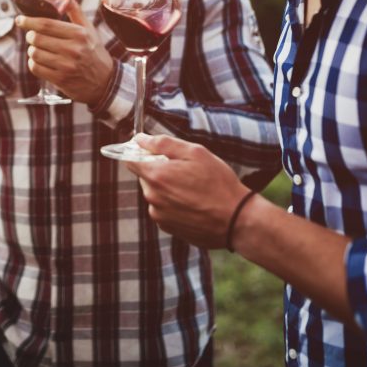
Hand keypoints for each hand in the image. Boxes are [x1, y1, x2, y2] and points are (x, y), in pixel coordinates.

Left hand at [16, 0, 114, 104]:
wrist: (105, 82)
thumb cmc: (94, 52)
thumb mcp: (88, 29)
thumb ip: (74, 10)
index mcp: (79, 34)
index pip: (46, 24)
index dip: (29, 21)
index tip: (19, 20)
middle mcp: (73, 50)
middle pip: (38, 38)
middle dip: (30, 36)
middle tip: (33, 36)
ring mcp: (66, 66)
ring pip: (35, 54)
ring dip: (32, 50)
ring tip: (39, 49)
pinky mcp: (60, 80)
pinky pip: (36, 68)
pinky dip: (34, 63)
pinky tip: (40, 61)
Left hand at [124, 134, 251, 247]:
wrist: (235, 220)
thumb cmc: (218, 183)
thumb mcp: (195, 153)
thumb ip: (163, 143)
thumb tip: (140, 139)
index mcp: (156, 176)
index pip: (130, 160)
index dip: (140, 152)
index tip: (152, 150)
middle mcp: (152, 197)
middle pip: (144, 176)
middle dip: (159, 169)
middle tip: (185, 169)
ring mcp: (158, 214)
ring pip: (155, 193)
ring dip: (167, 187)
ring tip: (193, 188)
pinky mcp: (167, 227)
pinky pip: (163, 208)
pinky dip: (173, 203)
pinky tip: (193, 202)